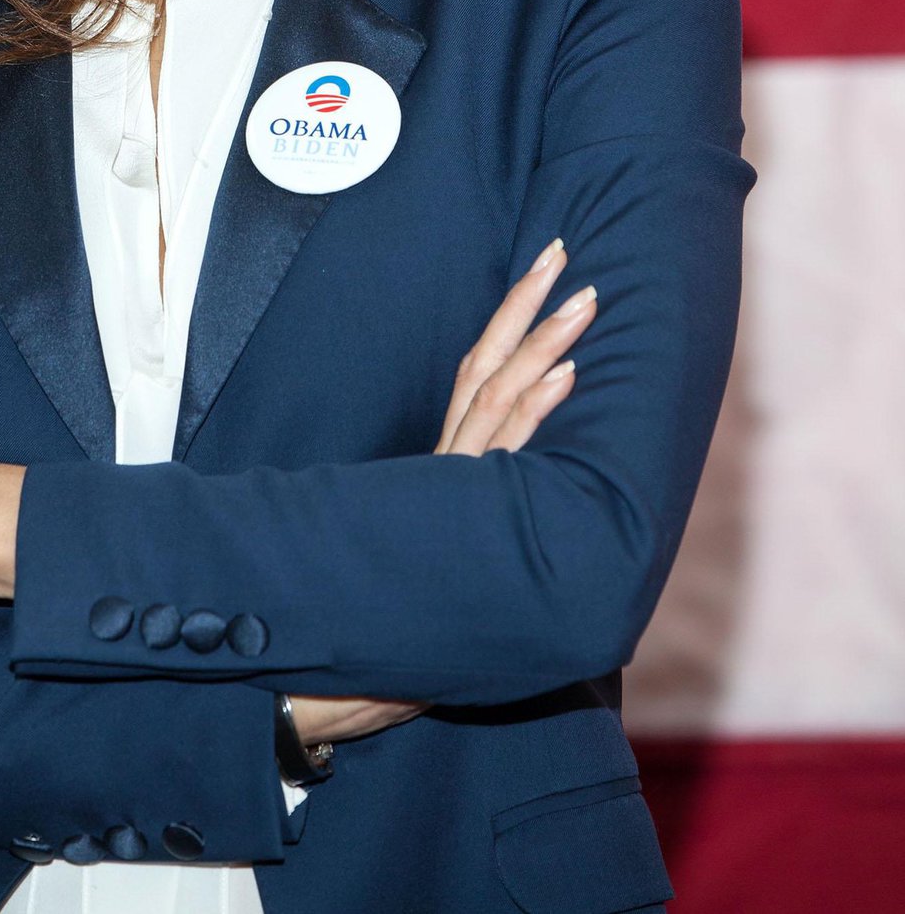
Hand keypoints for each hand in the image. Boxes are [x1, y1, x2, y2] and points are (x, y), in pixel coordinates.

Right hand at [292, 238, 593, 747]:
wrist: (337, 670)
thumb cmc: (395, 616)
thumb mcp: (441, 543)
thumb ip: (466, 510)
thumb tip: (500, 483)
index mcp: (445, 463)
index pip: (478, 373)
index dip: (509, 322)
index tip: (542, 275)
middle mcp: (448, 464)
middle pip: (487, 364)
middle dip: (527, 307)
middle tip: (562, 251)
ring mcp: (455, 487)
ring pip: (500, 397)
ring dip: (546, 344)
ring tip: (584, 302)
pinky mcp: (463, 517)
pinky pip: (504, 454)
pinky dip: (537, 411)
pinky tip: (568, 378)